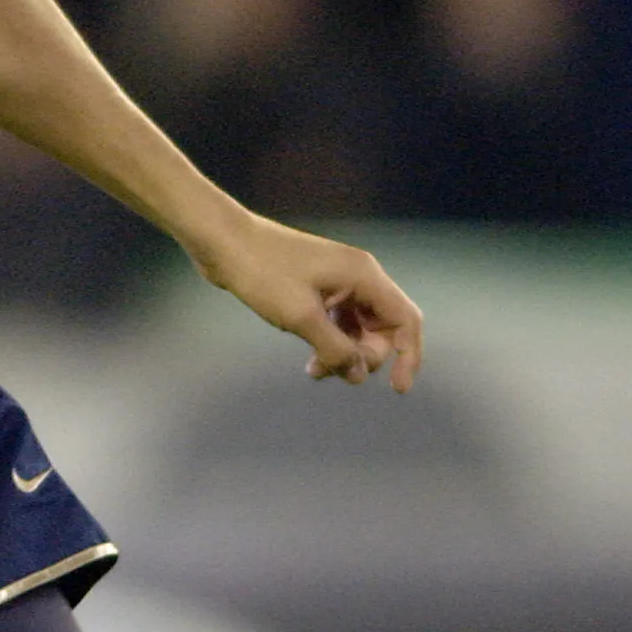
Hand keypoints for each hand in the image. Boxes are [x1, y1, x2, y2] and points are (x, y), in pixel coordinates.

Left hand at [190, 212, 423, 392]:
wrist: (223, 242)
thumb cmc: (262, 273)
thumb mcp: (301, 317)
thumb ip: (336, 349)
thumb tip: (360, 375)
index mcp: (364, 275)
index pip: (406, 320)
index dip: (408, 356)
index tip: (396, 389)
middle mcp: (358, 276)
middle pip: (383, 328)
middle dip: (364, 356)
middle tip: (331, 371)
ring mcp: (338, 281)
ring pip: (359, 328)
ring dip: (344, 354)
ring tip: (314, 372)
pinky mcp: (318, 288)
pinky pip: (339, 323)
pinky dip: (330, 343)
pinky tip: (311, 362)